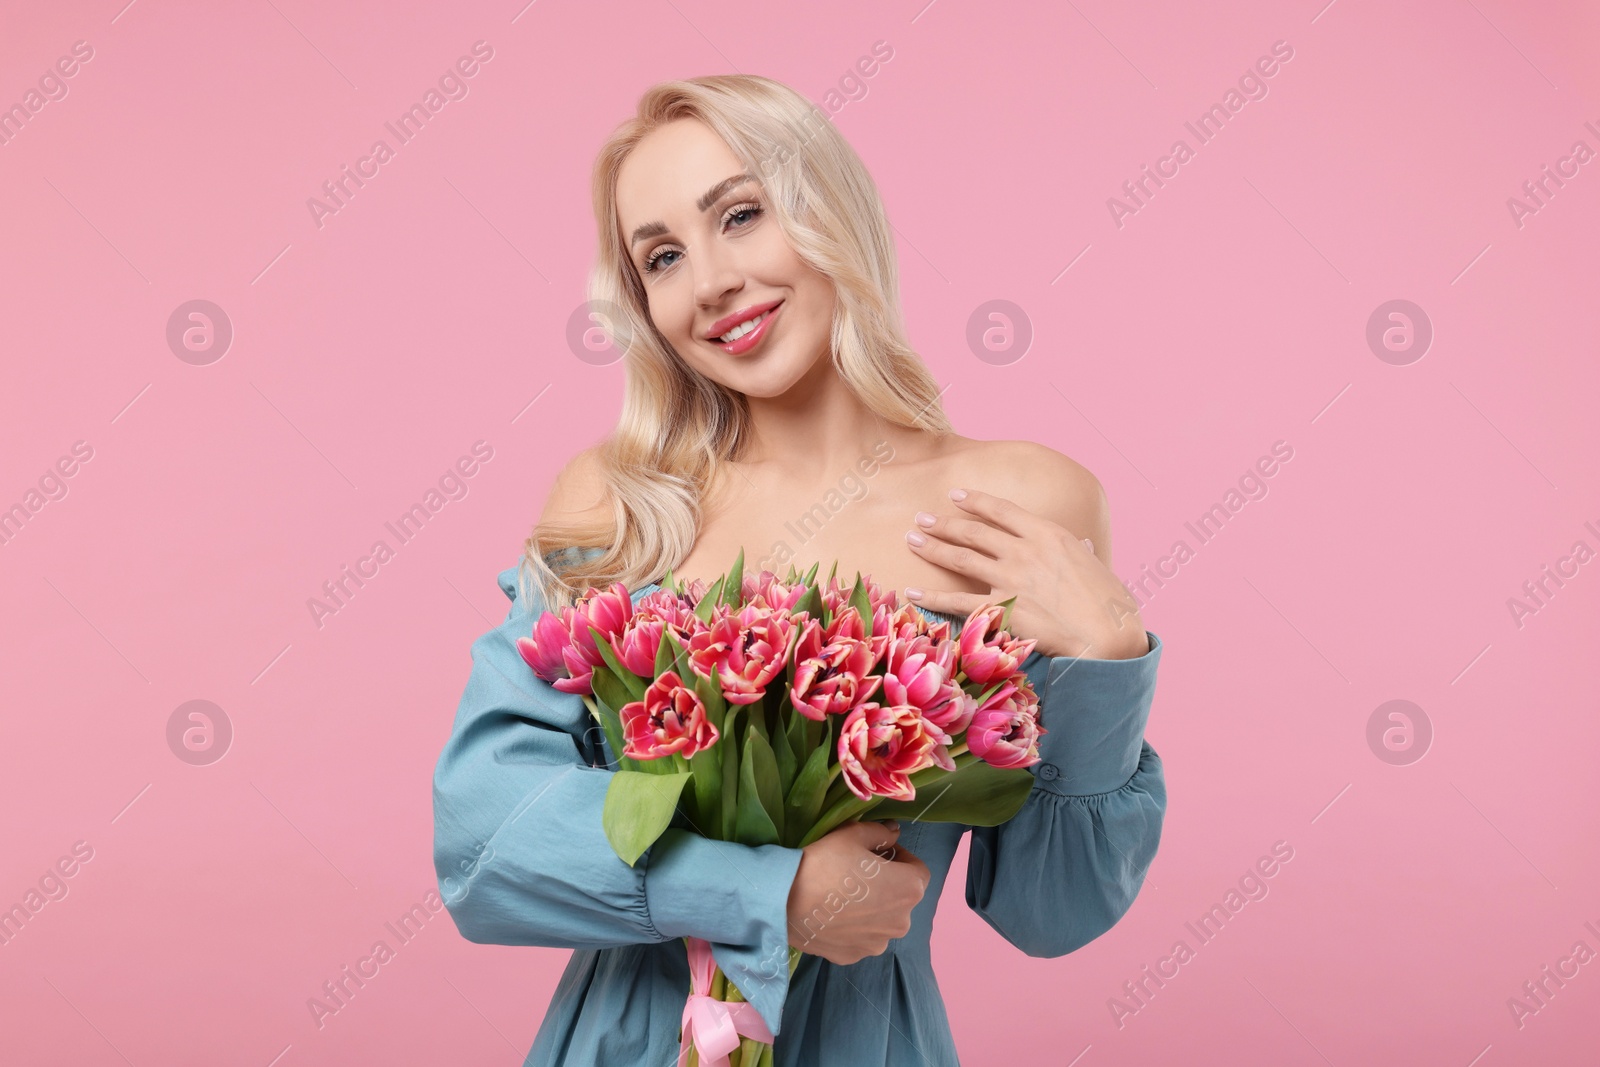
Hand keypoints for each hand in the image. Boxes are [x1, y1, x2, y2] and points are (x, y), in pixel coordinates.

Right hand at [786, 820, 928, 964]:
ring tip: (843, 896)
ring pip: (881, 921)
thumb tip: (894, 832)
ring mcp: (877, 944)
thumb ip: (881, 833)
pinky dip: (853, 927)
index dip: (901, 858)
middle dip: (887, 884)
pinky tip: (832, 915)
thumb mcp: (854, 834)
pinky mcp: (854, 957)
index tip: (880, 853)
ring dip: (872, 908)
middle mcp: (901, 922)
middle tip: (858, 872)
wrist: (784, 901)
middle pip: (901, 898)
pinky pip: (860, 938)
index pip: (918, 871)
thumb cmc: (825, 862)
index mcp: (909, 890)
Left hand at [903, 486, 1147, 659]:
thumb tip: (1081, 544)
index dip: (976, 501)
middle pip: (974, 531)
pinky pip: (957, 601)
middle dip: (944, 523)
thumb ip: (1080, 551)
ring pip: (960, 558)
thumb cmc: (1110, 603)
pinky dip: (932, 597)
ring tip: (912, 539)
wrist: (1107, 636)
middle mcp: (1024, 551)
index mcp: (1048, 534)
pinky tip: (912, 591)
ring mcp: (1010, 579)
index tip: (956, 495)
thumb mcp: (1096, 565)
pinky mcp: (1000, 609)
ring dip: (933, 547)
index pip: (1002, 511)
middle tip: (922, 518)